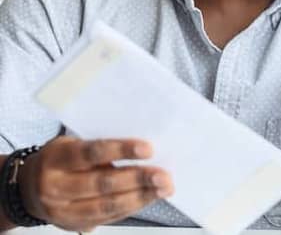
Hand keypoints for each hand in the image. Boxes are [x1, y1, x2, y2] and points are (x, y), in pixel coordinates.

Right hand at [18, 136, 172, 231]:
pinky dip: (132, 207)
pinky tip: (149, 198)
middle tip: (164, 175)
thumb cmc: (60, 157)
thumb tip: (141, 149)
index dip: (122, 150)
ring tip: (164, 188)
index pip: (93, 152)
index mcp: (58, 159)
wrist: (27, 188)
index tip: (148, 148)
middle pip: (103, 184)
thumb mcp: (71, 144)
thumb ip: (98, 148)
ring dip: (141, 197)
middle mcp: (57, 186)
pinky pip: (108, 218)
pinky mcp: (73, 226)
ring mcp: (64, 211)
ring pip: (108, 205)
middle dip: (138, 179)